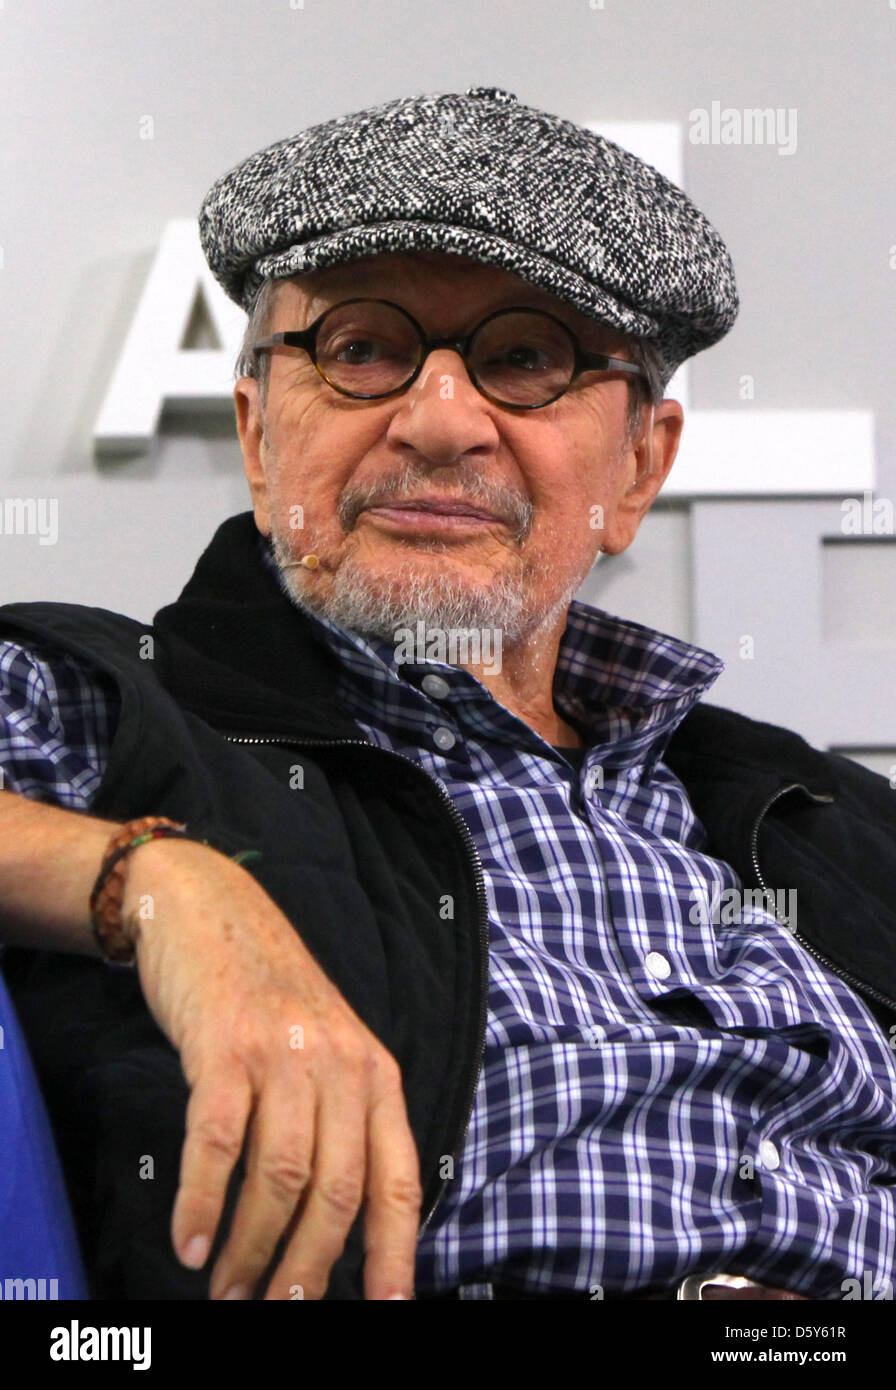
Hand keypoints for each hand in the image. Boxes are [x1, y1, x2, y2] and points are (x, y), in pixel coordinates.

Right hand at [121, 835, 421, 1298]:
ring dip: (251, 1249)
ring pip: (280, 1177)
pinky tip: (188, 1242)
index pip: (399, 1181)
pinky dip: (202, 1201)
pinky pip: (216, 1140)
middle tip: (276, 1311)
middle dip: (308, 1269)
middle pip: (338, 1192)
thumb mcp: (329, 1048)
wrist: (212, 909)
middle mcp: (341, 1066)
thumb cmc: (270, 995)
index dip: (396, 1254)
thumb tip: (341, 1221)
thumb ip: (343, 1118)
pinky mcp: (225, 1045)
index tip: (388, 1309)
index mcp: (375, 1075)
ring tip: (226, 1290)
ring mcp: (283, 1053)